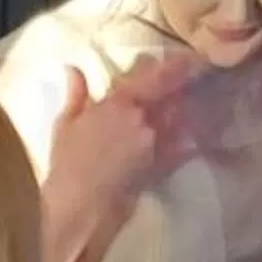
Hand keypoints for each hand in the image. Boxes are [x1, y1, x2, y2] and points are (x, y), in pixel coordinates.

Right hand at [43, 52, 198, 212]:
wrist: (80, 205)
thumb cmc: (67, 163)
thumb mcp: (66, 124)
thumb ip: (76, 94)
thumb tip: (74, 68)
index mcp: (119, 104)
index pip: (151, 77)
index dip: (170, 66)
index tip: (184, 57)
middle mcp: (143, 118)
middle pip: (171, 95)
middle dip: (182, 83)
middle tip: (195, 72)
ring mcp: (157, 142)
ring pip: (180, 117)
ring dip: (185, 109)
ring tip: (193, 101)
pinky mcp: (163, 164)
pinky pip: (184, 147)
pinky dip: (190, 139)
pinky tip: (195, 136)